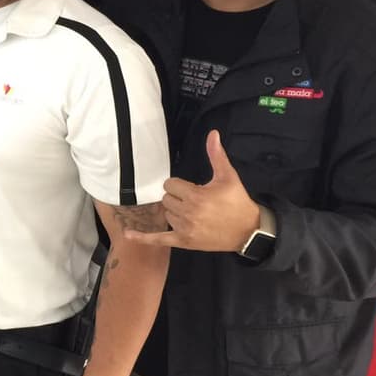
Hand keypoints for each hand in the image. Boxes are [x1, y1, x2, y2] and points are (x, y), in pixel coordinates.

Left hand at [124, 130, 260, 251]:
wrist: (248, 231)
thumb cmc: (237, 202)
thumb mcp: (228, 177)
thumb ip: (216, 155)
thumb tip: (212, 134)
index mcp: (196, 196)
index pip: (169, 184)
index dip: (180, 185)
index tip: (192, 188)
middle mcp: (188, 213)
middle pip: (166, 198)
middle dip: (177, 197)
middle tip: (195, 201)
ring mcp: (185, 229)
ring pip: (165, 213)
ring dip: (174, 211)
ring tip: (193, 213)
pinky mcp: (184, 242)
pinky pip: (159, 239)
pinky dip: (143, 238)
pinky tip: (127, 234)